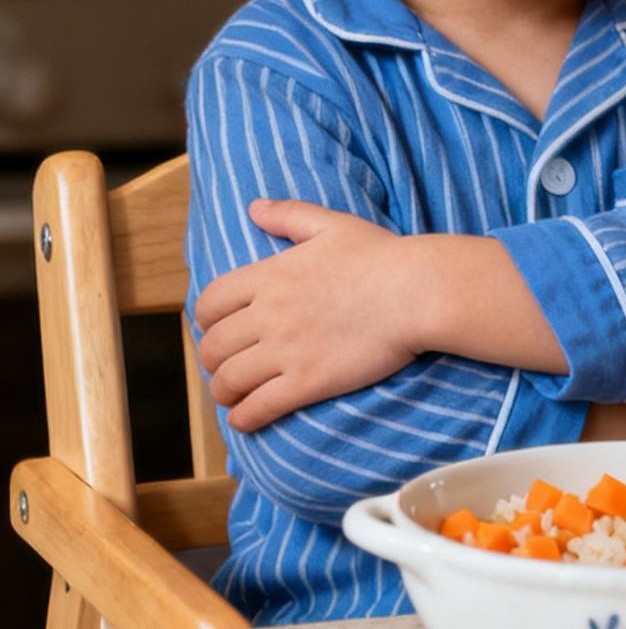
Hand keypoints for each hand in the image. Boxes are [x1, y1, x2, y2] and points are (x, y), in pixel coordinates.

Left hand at [195, 201, 422, 432]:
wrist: (416, 292)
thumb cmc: (381, 256)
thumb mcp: (331, 225)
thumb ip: (288, 215)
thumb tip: (254, 208)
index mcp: (269, 275)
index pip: (209, 303)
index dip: (207, 321)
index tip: (218, 330)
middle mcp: (268, 314)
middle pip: (213, 347)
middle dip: (212, 361)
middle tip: (226, 367)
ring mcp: (286, 350)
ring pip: (229, 381)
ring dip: (224, 392)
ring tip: (234, 396)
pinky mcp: (308, 382)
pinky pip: (259, 408)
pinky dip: (245, 418)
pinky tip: (247, 420)